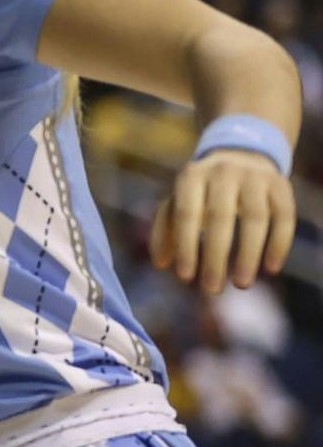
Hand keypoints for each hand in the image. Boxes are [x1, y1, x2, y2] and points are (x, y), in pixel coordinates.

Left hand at [150, 148, 296, 293]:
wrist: (241, 156)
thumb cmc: (201, 190)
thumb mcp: (178, 201)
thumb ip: (166, 230)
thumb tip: (161, 265)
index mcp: (191, 176)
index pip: (186, 213)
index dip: (186, 246)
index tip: (184, 277)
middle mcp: (223, 172)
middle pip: (220, 217)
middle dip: (215, 257)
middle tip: (211, 290)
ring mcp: (255, 176)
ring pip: (256, 219)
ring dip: (248, 255)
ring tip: (241, 284)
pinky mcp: (281, 184)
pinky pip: (284, 217)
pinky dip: (279, 244)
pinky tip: (271, 269)